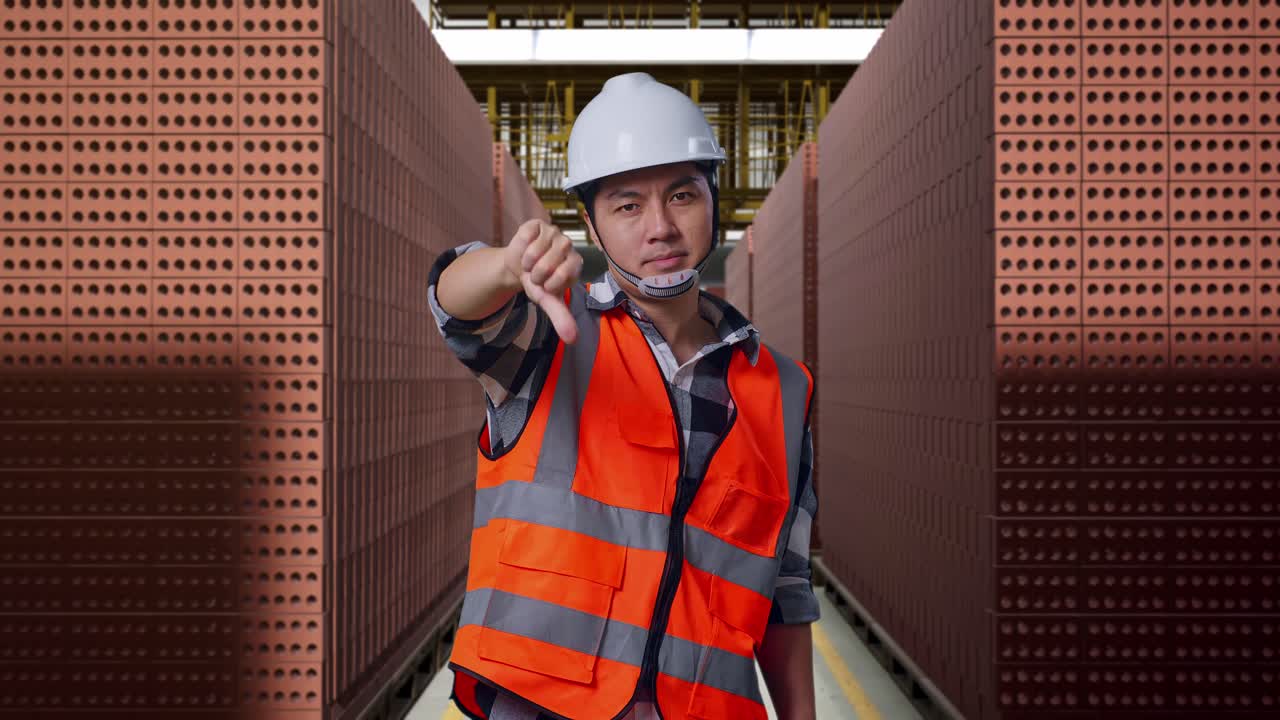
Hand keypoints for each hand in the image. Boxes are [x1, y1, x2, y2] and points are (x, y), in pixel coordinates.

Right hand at [503, 219, 583, 343]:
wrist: (518, 268)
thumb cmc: (538, 283)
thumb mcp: (548, 301)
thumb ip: (561, 317)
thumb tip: (572, 340)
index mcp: (576, 263)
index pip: (564, 275)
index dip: (548, 284)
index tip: (546, 284)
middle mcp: (568, 245)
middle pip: (547, 264)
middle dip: (535, 275)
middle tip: (536, 274)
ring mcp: (553, 232)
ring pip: (534, 252)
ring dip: (526, 263)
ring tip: (530, 263)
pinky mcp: (537, 224)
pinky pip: (525, 237)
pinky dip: (520, 248)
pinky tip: (525, 249)